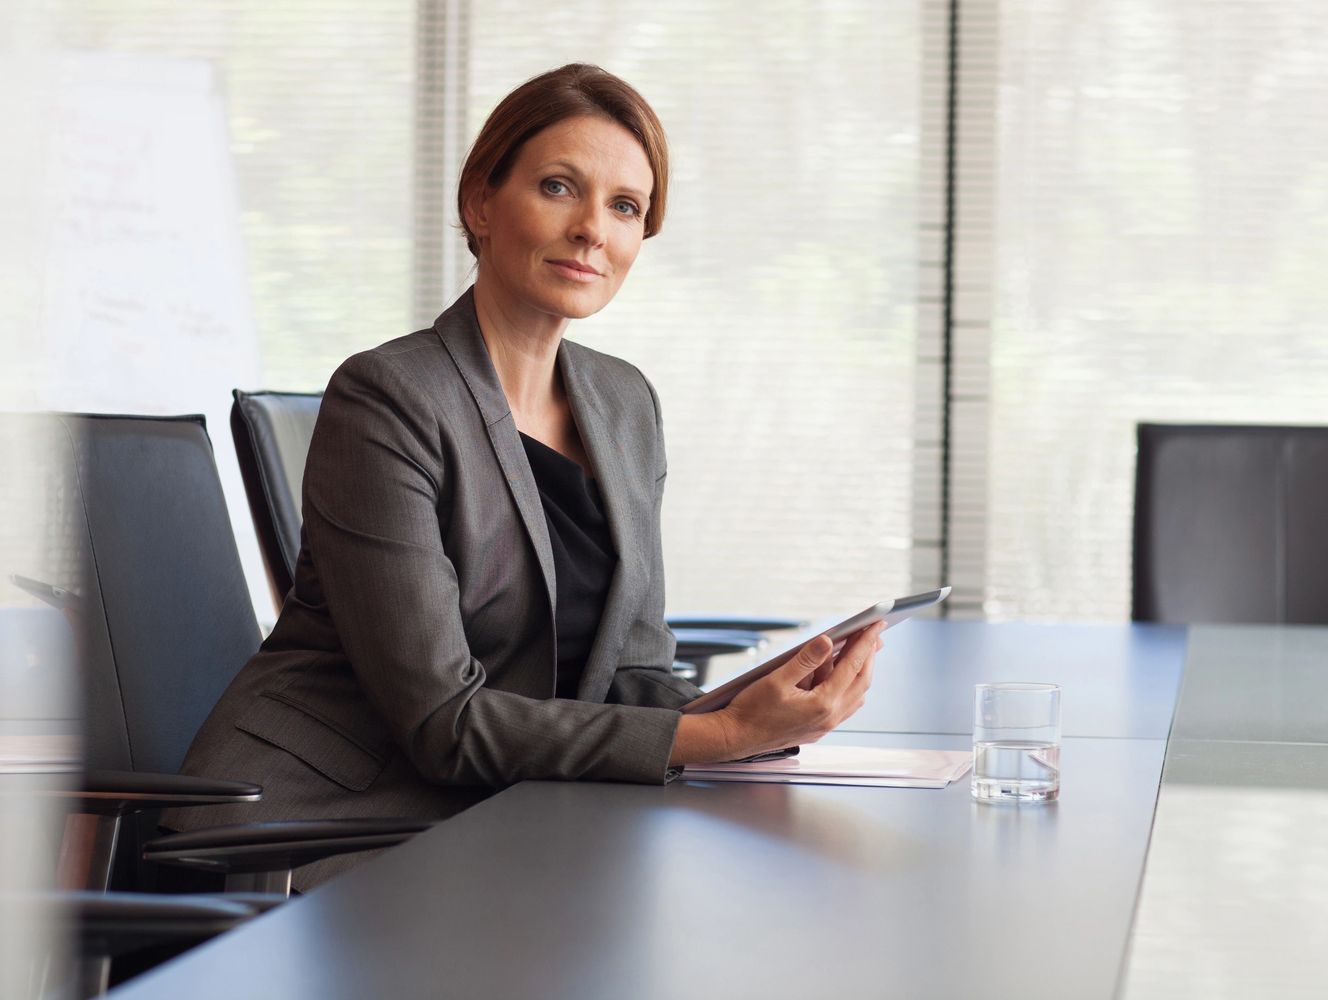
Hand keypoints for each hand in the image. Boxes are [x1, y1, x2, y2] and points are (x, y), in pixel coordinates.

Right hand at [715, 622, 883, 758]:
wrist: (736, 738)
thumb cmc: (751, 711)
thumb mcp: (776, 679)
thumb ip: (805, 660)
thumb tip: (827, 641)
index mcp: (823, 704)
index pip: (852, 666)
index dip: (866, 643)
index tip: (876, 625)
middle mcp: (829, 717)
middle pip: (861, 681)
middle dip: (869, 655)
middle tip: (874, 634)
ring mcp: (825, 725)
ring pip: (855, 694)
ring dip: (860, 671)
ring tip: (860, 651)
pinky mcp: (818, 728)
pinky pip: (844, 705)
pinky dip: (848, 686)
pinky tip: (840, 675)